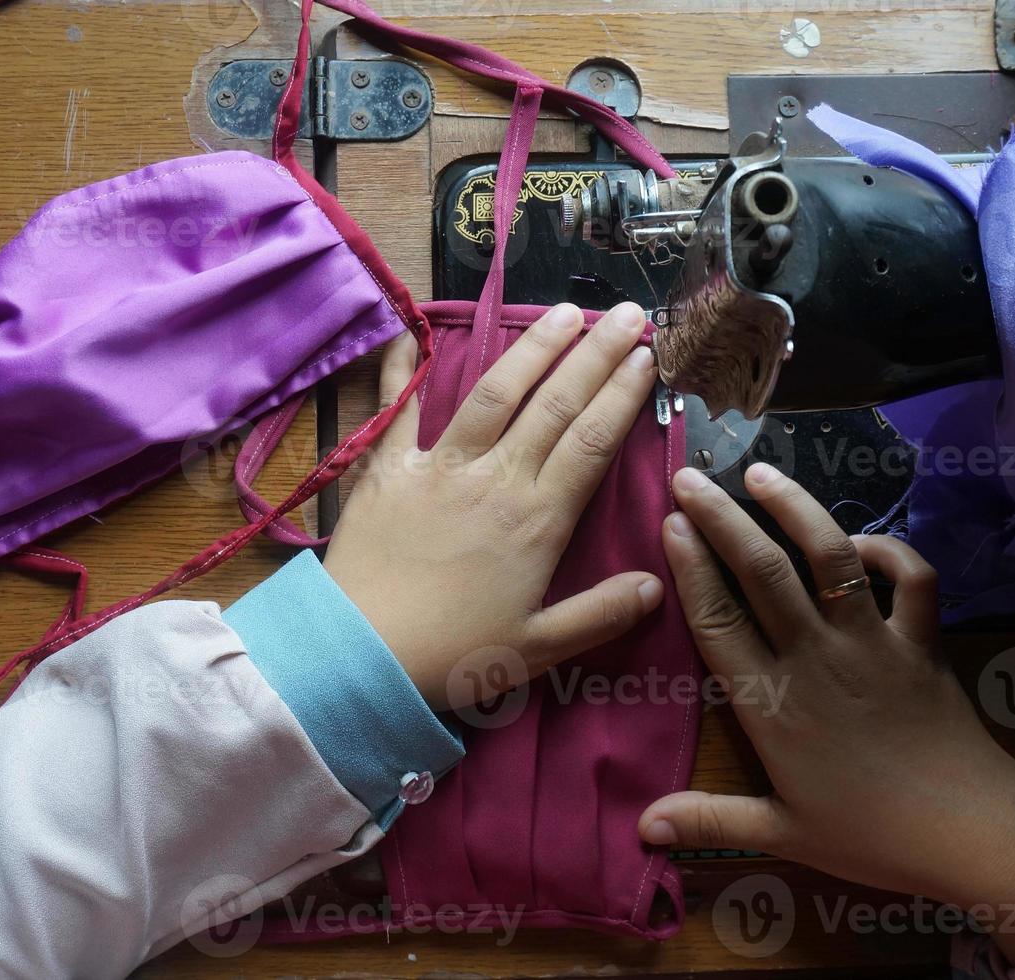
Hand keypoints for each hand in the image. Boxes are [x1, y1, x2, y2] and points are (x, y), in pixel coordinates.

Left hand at [323, 303, 662, 711]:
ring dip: (531, 350)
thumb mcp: (539, 648)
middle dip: (595, 354)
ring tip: (561, 312)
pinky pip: (396, 409)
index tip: (648, 357)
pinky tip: (409, 331)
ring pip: (494, 395)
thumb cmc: (453, 656)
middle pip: (554, 405)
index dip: (622, 396)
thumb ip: (600, 613)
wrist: (359, 655)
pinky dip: (401, 369)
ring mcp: (440, 468)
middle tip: (625, 312)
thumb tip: (655, 583)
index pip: (591, 442)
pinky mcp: (388, 470)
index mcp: (538, 520)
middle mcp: (496, 480)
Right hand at [638, 463, 1014, 961]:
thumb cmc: (871, 835)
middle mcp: (817, 656)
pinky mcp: (921, 639)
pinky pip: (911, 578)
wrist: (971, 832)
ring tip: (763, 474)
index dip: (690, 567)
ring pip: (830, 557)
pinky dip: (889, 550)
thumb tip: (642, 828)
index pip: (718, 621)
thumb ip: (710, 820)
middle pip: (762, 572)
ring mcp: (873, 641)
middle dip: (722, 518)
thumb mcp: (783, 834)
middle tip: (691, 478)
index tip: (669, 524)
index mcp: (773, 703)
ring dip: (796, 509)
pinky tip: (862, 542)